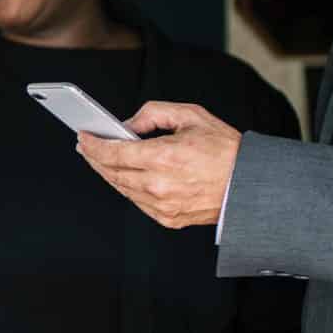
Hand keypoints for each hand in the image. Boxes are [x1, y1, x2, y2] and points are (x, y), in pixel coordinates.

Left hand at [76, 101, 241, 228]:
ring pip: (122, 188)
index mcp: (164, 157)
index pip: (113, 153)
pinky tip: (123, 176)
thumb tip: (128, 125)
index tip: (83, 137)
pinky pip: (137, 202)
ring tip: (100, 159)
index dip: (93, 145)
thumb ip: (154, 113)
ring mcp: (162, 205)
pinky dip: (127, 187)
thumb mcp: (191, 115)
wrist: (249, 184)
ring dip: (107, 173)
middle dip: (94, 158)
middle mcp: (159, 185)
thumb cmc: (225, 150)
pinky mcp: (168, 218)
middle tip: (86, 146)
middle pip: (112, 172)